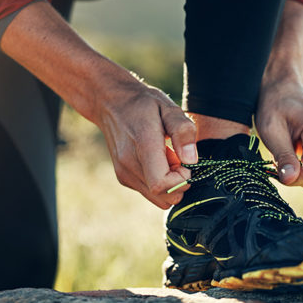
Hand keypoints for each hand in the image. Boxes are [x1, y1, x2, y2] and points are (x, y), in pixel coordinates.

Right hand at [94, 76, 198, 208]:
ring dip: (170, 183)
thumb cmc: (143, 104)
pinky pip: (150, 192)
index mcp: (142, 145)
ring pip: (158, 199)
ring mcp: (124, 174)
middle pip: (164, 197)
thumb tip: (191, 161)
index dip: (182, 179)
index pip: (162, 184)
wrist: (111, 103)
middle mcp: (129, 165)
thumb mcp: (169, 108)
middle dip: (179, 183)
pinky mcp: (124, 178)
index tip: (185, 161)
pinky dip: (159, 182)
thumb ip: (183, 131)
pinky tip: (157, 160)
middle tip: (177, 158)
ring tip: (167, 157)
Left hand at [255, 77, 302, 190]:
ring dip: (299, 170)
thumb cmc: (274, 106)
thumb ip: (282, 156)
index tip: (274, 167)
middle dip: (294, 173)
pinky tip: (296, 149)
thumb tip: (290, 180)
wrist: (284, 89)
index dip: (291, 177)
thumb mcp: (270, 130)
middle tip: (279, 155)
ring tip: (288, 149)